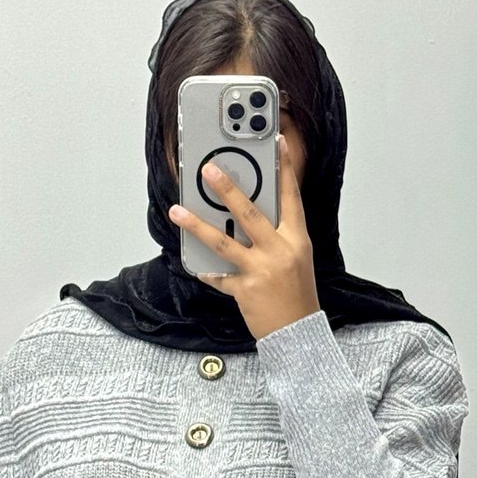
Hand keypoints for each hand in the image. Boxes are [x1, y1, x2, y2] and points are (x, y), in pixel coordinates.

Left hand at [168, 133, 320, 340]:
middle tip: (207, 171)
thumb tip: (249, 216)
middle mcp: (279, 251)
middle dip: (226, 189)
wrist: (298, 333)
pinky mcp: (244, 290)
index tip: (278, 144)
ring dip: (197, 225)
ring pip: (223, 242)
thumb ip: (278, 236)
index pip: (291, 198)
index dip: (285, 169)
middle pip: (249, 213)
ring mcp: (260, 270)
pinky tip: (195, 265)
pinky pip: (219, 276)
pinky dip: (207, 271)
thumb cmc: (297, 296)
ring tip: (178, 211)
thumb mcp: (296, 258)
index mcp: (296, 240)